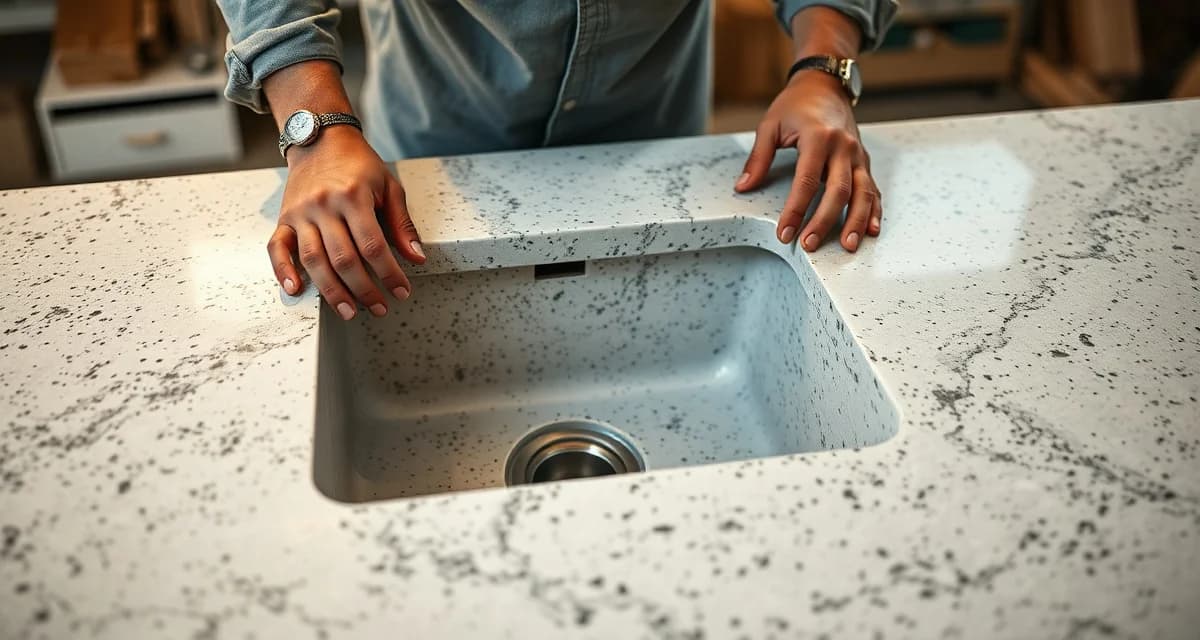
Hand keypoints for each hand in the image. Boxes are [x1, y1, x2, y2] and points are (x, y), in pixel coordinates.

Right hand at [267, 126, 425, 318]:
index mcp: (353, 196)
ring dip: (331, 290)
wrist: (320, 139)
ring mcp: (300, 213)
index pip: (373, 246)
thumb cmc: (359, 165)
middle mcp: (324, 206)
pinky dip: (283, 271)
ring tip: (348, 312)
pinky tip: (295, 291)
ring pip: (313, 260)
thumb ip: (402, 224)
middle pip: (344, 258)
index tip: (401, 292)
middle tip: (379, 309)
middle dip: (364, 290)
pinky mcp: (284, 218)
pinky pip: (277, 248)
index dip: (389, 274)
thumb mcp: (389, 186)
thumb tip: (417, 258)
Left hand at [735, 70, 881, 252]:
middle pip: (838, 191)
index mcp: (818, 137)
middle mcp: (843, 147)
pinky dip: (873, 211)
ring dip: (856, 221)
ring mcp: (858, 155)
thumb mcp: (770, 125)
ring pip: (862, 192)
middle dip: (824, 221)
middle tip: (810, 245)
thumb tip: (743, 187)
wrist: (825, 85)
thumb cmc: (795, 104)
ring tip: (847, 246)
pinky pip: (872, 189)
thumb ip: (758, 158)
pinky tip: (871, 230)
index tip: (785, 232)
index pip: (806, 182)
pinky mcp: (864, 161)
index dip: (795, 210)